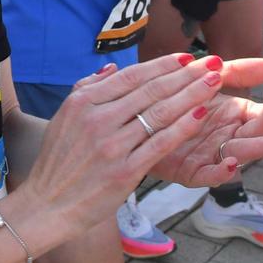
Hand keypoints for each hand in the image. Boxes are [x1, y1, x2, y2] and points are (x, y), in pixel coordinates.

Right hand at [20, 55, 220, 241]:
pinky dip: (183, 126)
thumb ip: (87, 89)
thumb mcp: (63, 118)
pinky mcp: (125, 171)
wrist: (48, 205)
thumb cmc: (57, 163)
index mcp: (83, 103)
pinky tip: (201, 114)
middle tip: (213, 63)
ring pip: (160, 113)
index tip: (187, 57)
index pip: (131, 76)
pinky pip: (160, 143)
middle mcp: (97, 120)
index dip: (163, 65)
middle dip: (187, 75)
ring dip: (192, 94)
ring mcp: (112, 145)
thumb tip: (112, 68)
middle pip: (151, 91)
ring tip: (214, 82)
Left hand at [147, 57, 262, 184]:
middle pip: (257, 133)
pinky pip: (209, 175)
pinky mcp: (191, 171)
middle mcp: (230, 137)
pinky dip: (222, 172)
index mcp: (238, 117)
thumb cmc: (180, 100)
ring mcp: (212, 155)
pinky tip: (231, 164)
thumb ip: (239, 72)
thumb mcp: (210, 80)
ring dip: (254, 149)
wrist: (142, 119)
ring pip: (238, 154)